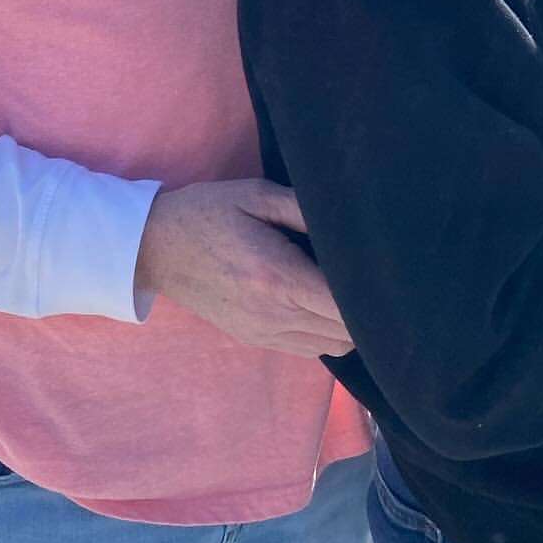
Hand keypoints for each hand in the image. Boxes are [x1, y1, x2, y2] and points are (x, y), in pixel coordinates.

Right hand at [133, 179, 353, 357]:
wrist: (156, 248)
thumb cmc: (209, 212)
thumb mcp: (257, 195)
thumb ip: (305, 208)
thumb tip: (349, 224)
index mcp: (277, 277)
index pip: (345, 306)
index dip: (373, 294)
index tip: (386, 272)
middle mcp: (274, 315)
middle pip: (348, 331)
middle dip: (368, 307)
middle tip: (374, 274)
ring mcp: (265, 333)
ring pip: (335, 345)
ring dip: (350, 321)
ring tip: (347, 285)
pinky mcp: (257, 339)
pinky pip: (311, 347)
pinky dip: (329, 330)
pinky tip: (325, 299)